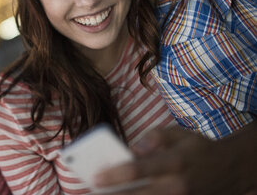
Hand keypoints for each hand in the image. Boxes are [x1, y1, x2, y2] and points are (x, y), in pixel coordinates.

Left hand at [91, 125, 256, 194]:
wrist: (231, 170)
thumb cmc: (198, 149)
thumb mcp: (179, 133)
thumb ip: (155, 137)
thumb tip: (133, 149)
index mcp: (174, 161)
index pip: (138, 170)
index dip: (115, 175)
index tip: (95, 177)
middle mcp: (176, 185)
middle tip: (92, 192)